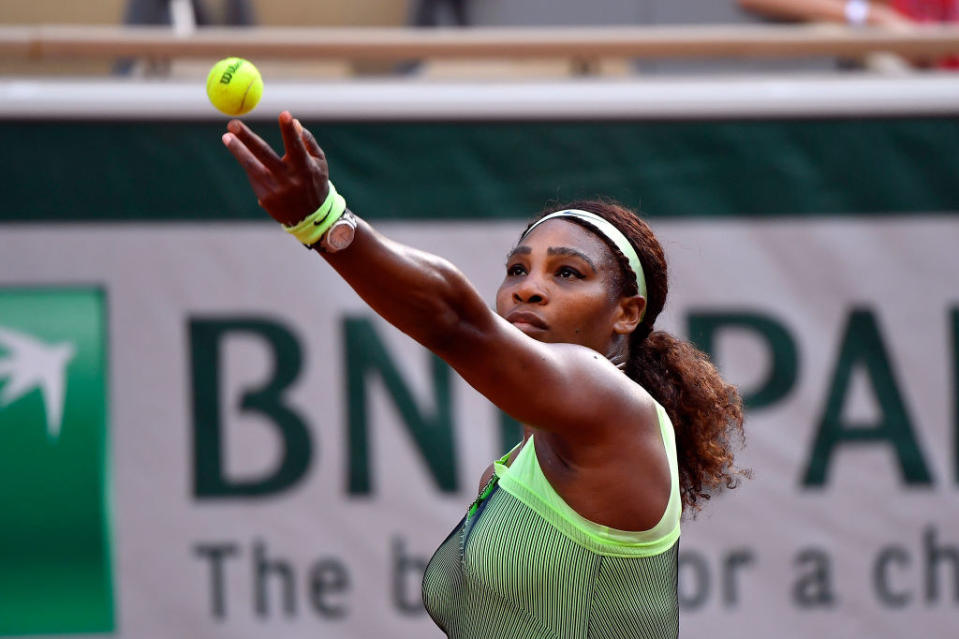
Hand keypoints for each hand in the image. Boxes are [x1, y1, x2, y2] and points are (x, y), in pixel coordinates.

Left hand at [221, 111, 329, 226]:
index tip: (284, 114)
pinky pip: (255, 177)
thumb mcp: (320, 163)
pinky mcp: (265, 198)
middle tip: (233, 124)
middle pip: (265, 155)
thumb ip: (308, 142)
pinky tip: (250, 160)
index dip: (290, 131)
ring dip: (237, 151)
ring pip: (252, 166)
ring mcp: (275, 190)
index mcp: (305, 168)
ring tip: (226, 137)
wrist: (311, 218)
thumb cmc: (315, 183)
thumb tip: (294, 122)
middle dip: (247, 138)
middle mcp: (289, 179)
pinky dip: (251, 166)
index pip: (296, 146)